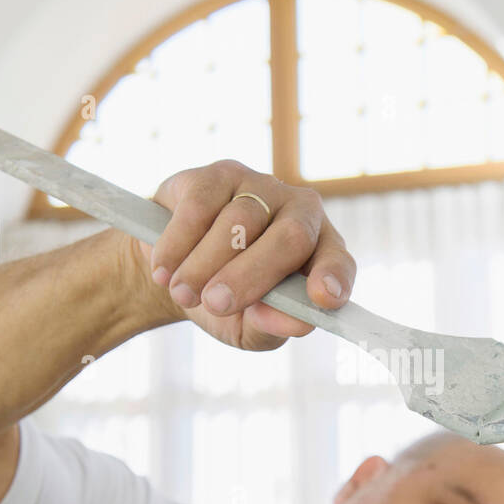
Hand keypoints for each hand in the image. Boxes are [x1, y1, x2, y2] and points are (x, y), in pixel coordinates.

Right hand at [138, 159, 355, 351]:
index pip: (339, 261)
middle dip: (250, 275)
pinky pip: (200, 208)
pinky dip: (178, 244)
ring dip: (204, 266)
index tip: (323, 297)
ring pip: (239, 224)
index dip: (333, 276)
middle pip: (290, 237)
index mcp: (320, 253)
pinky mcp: (218, 175)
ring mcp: (261, 187)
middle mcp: (300, 213)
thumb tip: (294, 322)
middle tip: (215, 304)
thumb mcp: (249, 328)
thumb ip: (273, 326)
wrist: (173, 274)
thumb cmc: (225, 303)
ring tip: (181, 293)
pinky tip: (165, 269)